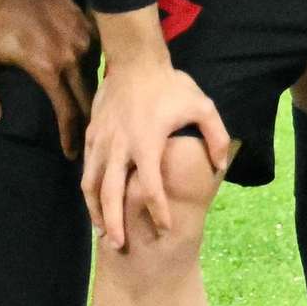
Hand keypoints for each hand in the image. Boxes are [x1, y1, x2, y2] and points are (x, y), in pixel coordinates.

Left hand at [0, 0, 95, 155]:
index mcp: (47, 69)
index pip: (67, 113)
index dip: (70, 138)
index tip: (70, 154)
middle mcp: (72, 60)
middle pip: (87, 103)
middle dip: (86, 128)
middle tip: (83, 145)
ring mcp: (85, 45)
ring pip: (94, 82)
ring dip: (91, 102)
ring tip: (88, 119)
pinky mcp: (91, 32)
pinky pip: (96, 61)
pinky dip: (93, 76)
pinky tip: (88, 87)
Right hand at [76, 54, 231, 249]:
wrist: (133, 59)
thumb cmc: (169, 85)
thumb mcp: (202, 105)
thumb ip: (215, 136)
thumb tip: (219, 166)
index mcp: (146, 141)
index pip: (150, 187)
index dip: (157, 212)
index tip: (163, 230)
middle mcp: (119, 145)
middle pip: (110, 193)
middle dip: (114, 222)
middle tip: (119, 246)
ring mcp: (102, 140)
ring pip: (91, 183)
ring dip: (96, 211)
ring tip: (103, 233)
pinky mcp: (92, 134)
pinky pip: (86, 168)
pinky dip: (89, 190)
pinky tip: (95, 205)